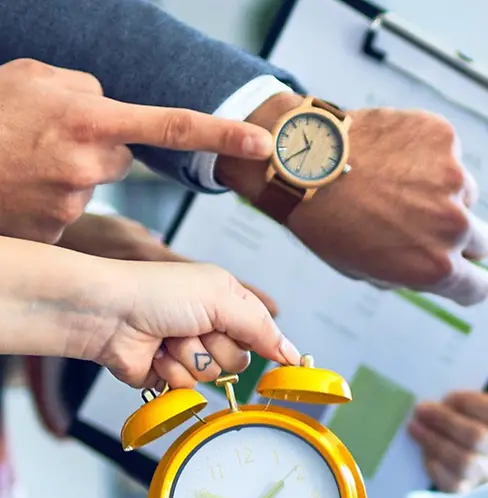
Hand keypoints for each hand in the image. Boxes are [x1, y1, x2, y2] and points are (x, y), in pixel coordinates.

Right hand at [0, 59, 271, 242]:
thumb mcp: (34, 79)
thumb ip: (85, 90)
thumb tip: (114, 107)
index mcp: (90, 119)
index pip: (173, 126)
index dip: (223, 135)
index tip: (265, 145)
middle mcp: (89, 163)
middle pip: (120, 156)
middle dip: (95, 146)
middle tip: (46, 138)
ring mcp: (73, 200)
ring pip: (92, 182)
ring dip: (66, 171)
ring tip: (22, 160)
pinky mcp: (57, 230)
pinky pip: (67, 208)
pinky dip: (47, 198)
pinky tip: (19, 187)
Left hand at [74, 256, 298, 388]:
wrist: (107, 312)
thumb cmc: (158, 292)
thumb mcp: (221, 297)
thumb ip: (262, 327)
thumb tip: (294, 355)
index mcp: (224, 302)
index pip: (262, 332)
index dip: (269, 345)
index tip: (286, 362)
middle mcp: (208, 327)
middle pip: (239, 359)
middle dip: (217, 347)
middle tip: (195, 328)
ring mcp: (187, 352)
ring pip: (213, 375)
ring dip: (190, 358)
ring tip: (168, 338)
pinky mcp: (168, 375)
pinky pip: (188, 388)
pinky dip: (172, 371)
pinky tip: (156, 353)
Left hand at [218, 94, 487, 302]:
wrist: (300, 161)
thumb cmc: (328, 224)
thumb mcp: (371, 272)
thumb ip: (414, 273)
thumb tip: (438, 268)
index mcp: (437, 268)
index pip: (479, 287)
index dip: (467, 280)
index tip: (458, 270)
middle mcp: (454, 225)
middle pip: (482, 240)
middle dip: (460, 235)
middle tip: (423, 221)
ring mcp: (453, 176)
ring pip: (465, 193)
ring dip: (442, 191)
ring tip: (396, 181)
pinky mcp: (443, 136)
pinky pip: (448, 153)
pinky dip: (428, 154)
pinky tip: (393, 154)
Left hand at [408, 362, 487, 491]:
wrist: (455, 416)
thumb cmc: (472, 389)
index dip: (472, 406)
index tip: (449, 396)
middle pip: (479, 439)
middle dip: (446, 423)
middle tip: (421, 409)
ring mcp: (486, 468)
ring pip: (465, 463)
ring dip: (435, 443)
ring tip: (414, 427)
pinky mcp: (466, 486)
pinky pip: (453, 485)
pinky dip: (436, 468)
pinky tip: (424, 452)